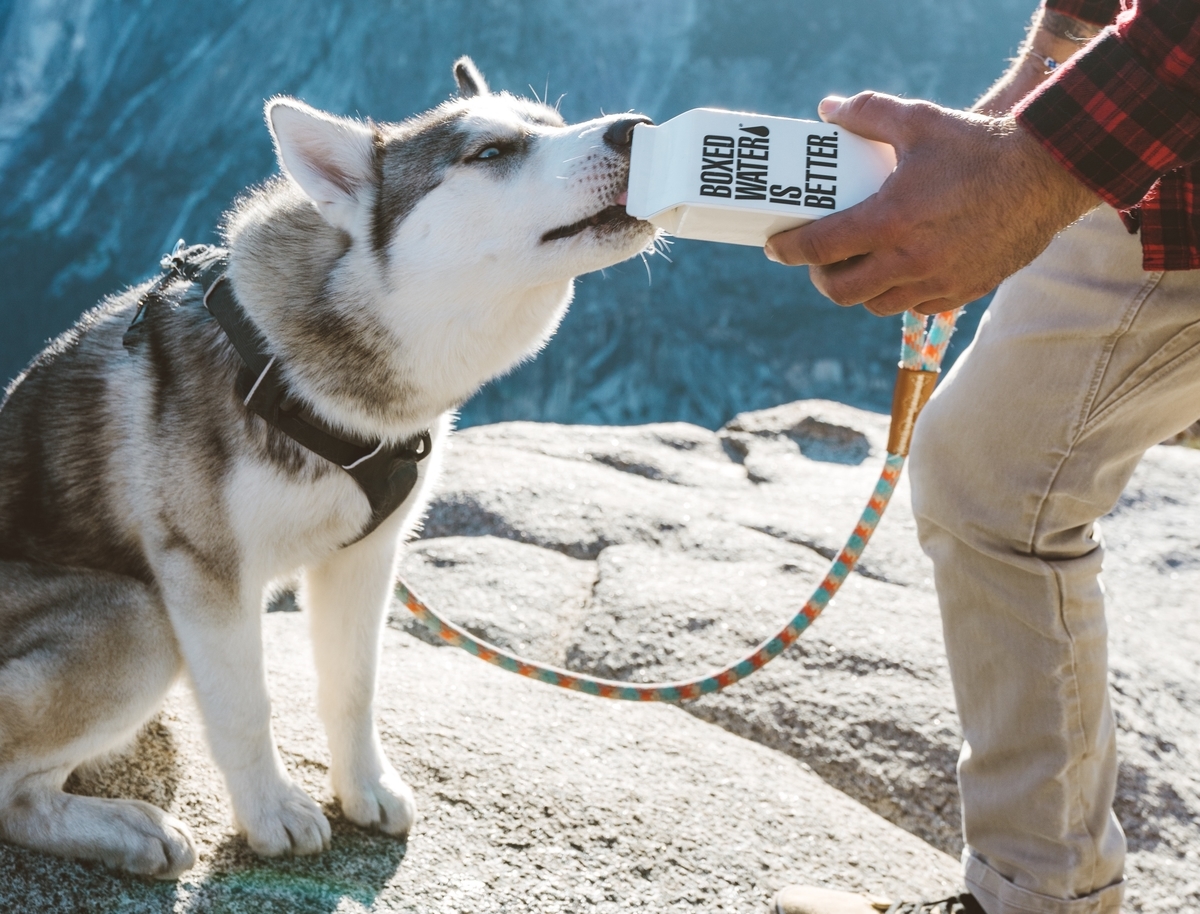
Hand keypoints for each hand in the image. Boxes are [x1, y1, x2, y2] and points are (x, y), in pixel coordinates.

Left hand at [763, 93, 1098, 315]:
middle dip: (820, 277)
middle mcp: (910, 260)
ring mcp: (937, 281)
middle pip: (841, 291)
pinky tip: (897, 271)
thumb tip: (827, 110)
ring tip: (857, 265)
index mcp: (892, 220)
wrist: (1047, 175)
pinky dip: (897, 294)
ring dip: (858, 289)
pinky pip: (914, 307)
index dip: (789, 250)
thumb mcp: (919, 121)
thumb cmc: (979, 147)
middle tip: (818, 259)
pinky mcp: (962, 291)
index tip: (775, 247)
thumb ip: (868, 113)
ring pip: (876, 304)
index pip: (821, 248)